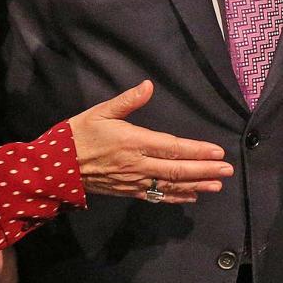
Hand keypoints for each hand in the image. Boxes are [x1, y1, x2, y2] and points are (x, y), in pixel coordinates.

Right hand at [68, 80, 233, 202]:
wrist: (54, 169)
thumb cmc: (78, 135)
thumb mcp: (100, 111)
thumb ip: (127, 100)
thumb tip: (148, 85)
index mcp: (133, 142)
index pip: (172, 147)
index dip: (197, 151)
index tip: (217, 152)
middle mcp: (137, 165)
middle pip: (177, 170)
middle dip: (205, 170)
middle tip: (227, 170)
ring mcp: (133, 181)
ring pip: (169, 185)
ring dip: (196, 185)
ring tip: (217, 186)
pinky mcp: (127, 192)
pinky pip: (155, 196)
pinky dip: (175, 197)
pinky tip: (191, 196)